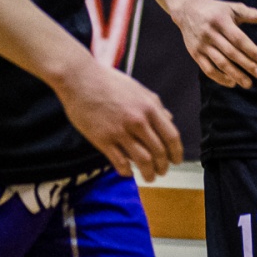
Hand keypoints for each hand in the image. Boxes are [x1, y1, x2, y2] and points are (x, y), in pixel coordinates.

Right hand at [54, 57, 182, 180]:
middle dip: (163, 166)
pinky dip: (127, 171)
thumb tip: (170, 119)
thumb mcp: (138, 90)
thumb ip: (155, 105)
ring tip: (149, 177)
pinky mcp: (103, 139)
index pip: (171, 136)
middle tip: (162, 172)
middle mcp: (138, 121)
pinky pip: (120, 162)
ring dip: (149, 173)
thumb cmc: (109, 82)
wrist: (80, 79)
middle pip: (159, 152)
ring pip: (143, 161)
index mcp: (149, 107)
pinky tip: (128, 172)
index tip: (176, 161)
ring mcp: (120, 131)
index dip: (176, 152)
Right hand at [174, 0, 256, 88]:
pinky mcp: (195, 54)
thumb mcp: (231, 8)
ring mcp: (201, 45)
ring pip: (220, 63)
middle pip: (231, 53)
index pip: (238, 38)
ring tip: (248, 83)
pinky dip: (220, 78)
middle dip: (247, 65)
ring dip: (235, 75)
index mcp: (221, 21)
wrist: (187, 10)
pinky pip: (208, 69)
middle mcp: (210, 33)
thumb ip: (249, 13)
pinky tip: (232, 83)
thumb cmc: (216, 10)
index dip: (251, 50)